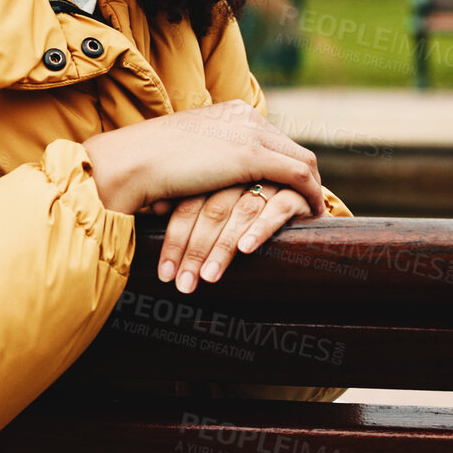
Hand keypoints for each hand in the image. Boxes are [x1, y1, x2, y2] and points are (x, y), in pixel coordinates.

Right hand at [82, 99, 324, 217]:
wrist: (131, 162)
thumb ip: (205, 156)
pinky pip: (298, 175)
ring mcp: (250, 133)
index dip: (283, 163)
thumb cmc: (145, 163)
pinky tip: (313, 214)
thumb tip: (209, 176)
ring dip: (312, 187)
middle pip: (291, 147)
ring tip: (314, 211)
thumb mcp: (183, 151)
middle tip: (309, 201)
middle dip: (304, 176)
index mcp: (229, 111)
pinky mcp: (252, 156)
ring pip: (301, 160)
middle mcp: (244, 116)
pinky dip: (311, 194)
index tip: (288, 186)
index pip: (270, 137)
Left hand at [157, 181, 312, 292]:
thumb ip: (190, 201)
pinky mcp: (297, 192)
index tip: (165, 272)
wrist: (298, 199)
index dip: (177, 238)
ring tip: (209, 277)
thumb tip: (155, 207)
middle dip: (195, 250)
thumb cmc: (248, 210)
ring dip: (222, 247)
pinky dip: (261, 228)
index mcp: (218, 169)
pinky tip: (247, 248)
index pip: (190, 202)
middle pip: (213, 209)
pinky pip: (278, 208)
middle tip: (183, 283)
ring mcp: (271, 179)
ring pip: (241, 212)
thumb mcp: (213, 199)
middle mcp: (243, 171)